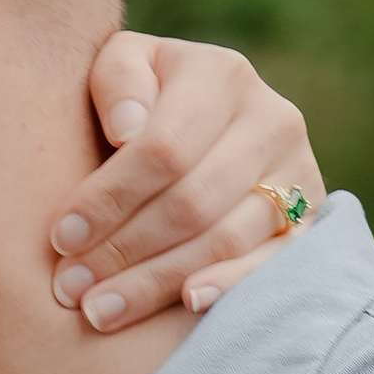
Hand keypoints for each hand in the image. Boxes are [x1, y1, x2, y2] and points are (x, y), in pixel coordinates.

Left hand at [52, 35, 325, 332]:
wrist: (200, 108)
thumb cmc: (140, 92)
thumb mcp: (121, 63)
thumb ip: (119, 81)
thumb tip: (128, 128)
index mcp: (221, 75)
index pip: (162, 150)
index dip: (109, 198)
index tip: (61, 237)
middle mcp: (272, 120)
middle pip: (191, 202)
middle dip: (123, 250)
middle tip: (70, 286)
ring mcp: (299, 172)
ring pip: (225, 239)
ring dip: (157, 280)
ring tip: (99, 310)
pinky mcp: (311, 219)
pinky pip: (274, 264)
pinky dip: (230, 286)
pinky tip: (186, 304)